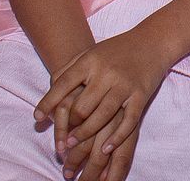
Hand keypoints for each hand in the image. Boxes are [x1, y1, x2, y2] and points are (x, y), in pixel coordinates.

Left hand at [34, 30, 173, 180]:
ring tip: (73, 145)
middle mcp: (106, 73)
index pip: (64, 83)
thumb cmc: (116, 50)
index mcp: (90, 61)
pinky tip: (105, 148)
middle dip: (70, 125)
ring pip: (102, 116)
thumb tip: (48, 89)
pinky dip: (116, 137)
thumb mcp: (90, 53)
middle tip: (62, 140)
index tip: (37, 118)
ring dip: (85, 134)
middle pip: (82, 105)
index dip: (48, 102)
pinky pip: (128, 121)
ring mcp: (124, 85)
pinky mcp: (141, 95)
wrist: (152, 42)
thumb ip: (69, 69)